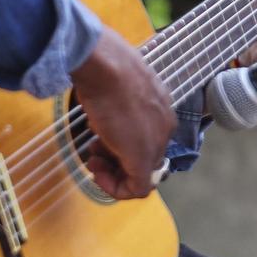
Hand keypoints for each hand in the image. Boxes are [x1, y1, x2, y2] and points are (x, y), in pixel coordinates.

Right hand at [71, 29, 174, 199]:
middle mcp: (164, 128)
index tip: (98, 144)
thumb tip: (109, 121)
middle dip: (115, 161)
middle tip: (93, 155)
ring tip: (92, 156)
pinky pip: (139, 188)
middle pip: (143, 157)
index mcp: (162, 112)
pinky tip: (99, 174)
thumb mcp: (117, 91)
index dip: (120, 147)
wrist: (107, 68)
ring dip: (112, 172)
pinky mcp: (143, 157)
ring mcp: (155, 142)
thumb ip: (121, 109)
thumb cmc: (107, 74)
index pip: (147, 141)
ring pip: (140, 173)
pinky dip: (117, 189)